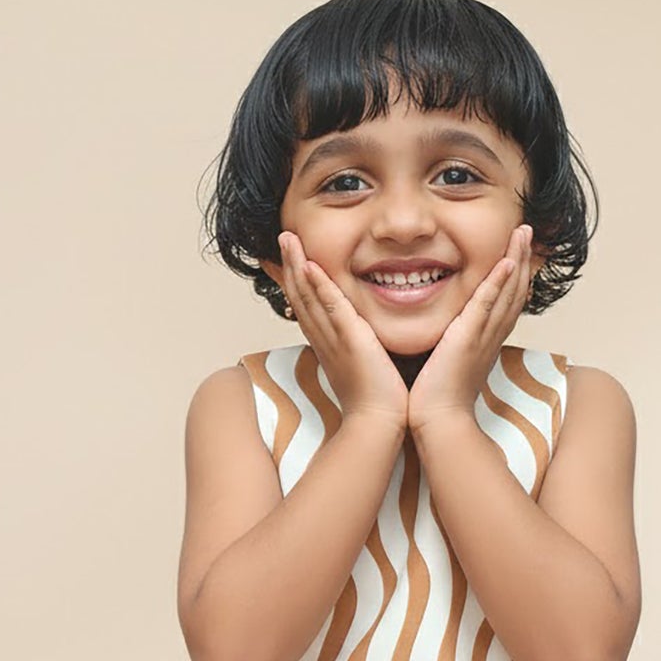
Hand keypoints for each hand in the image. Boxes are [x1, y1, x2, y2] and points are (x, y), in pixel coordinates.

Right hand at [276, 232, 410, 429]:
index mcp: (327, 345)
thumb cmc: (377, 402)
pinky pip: (330, 307)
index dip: (293, 283)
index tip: (281, 262)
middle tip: (281, 238)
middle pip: (299, 297)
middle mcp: (323, 339)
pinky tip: (309, 265)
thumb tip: (367, 341)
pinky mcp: (350, 339)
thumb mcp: (363, 367)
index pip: (305, 308)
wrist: (379, 422)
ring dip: (296, 266)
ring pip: (308, 296)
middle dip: (288, 266)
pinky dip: (318, 286)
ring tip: (287, 238)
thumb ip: (362, 348)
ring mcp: (333, 338)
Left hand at [407, 224, 535, 435]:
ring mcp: (483, 336)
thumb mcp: (448, 363)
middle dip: (522, 259)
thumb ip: (449, 344)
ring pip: (507, 292)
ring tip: (521, 233)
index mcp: (486, 341)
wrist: (438, 421)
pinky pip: (488, 305)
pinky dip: (498, 282)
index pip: (505, 302)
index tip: (517, 252)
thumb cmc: (437, 400)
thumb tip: (443, 335)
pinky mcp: (468, 338)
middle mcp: (491, 336)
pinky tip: (506, 262)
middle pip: (515, 291)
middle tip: (526, 232)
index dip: (515, 276)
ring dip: (516, 260)